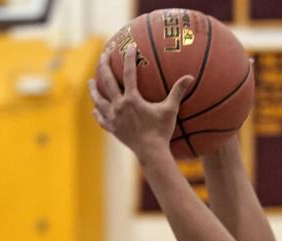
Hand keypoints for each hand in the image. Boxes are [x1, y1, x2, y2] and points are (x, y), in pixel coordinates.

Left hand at [90, 42, 192, 159]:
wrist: (151, 153)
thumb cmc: (161, 131)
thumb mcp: (171, 110)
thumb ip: (178, 92)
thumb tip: (190, 77)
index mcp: (132, 99)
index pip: (128, 73)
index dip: (128, 59)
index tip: (129, 47)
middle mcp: (119, 105)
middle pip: (107, 81)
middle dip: (104, 66)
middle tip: (103, 56)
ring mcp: (113, 117)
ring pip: (99, 99)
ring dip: (94, 89)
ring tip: (91, 81)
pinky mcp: (113, 129)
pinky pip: (102, 119)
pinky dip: (98, 113)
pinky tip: (95, 110)